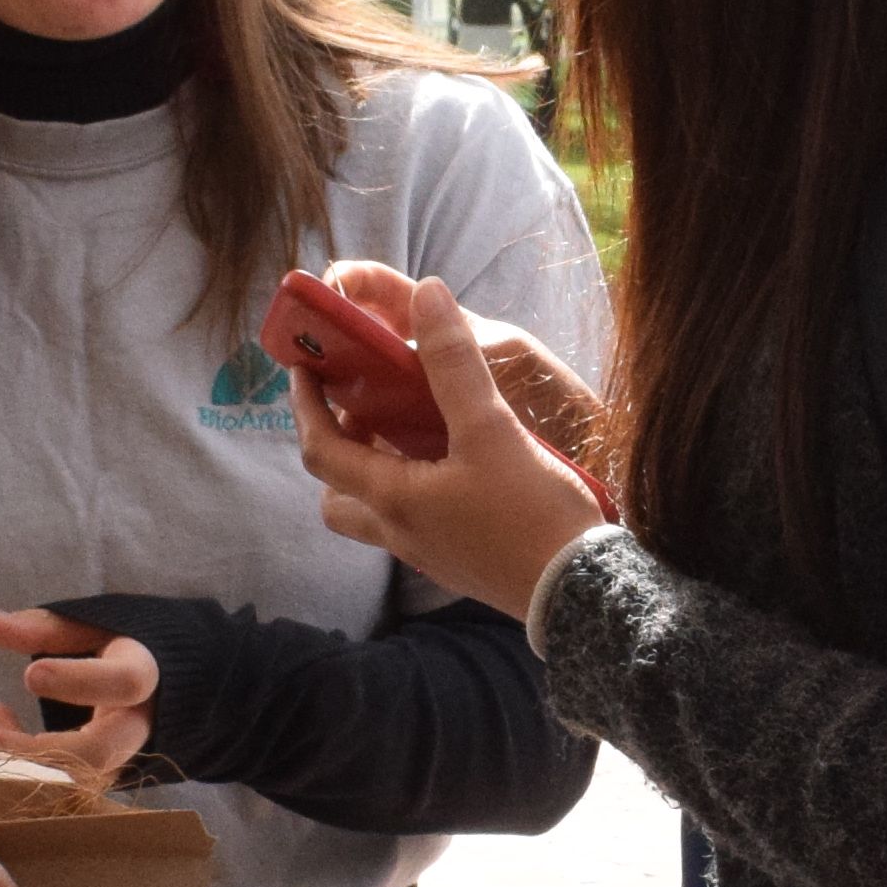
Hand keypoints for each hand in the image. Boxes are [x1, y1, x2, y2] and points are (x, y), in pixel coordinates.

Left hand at [0, 607, 157, 781]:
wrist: (156, 685)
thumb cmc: (115, 647)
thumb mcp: (86, 627)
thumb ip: (40, 628)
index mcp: (143, 673)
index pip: (123, 683)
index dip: (78, 682)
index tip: (30, 676)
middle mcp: (137, 723)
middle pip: (99, 751)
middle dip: (38, 750)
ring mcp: (119, 756)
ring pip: (71, 775)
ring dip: (16, 760)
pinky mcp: (97, 774)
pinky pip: (57, 780)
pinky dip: (15, 762)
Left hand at [296, 265, 616, 620]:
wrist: (582, 591)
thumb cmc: (533, 513)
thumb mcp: (491, 428)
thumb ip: (454, 363)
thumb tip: (426, 295)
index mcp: (393, 499)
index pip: (320, 450)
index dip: (305, 406)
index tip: (306, 369)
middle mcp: (400, 533)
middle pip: (337, 495)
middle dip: (337, 450)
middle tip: (361, 411)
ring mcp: (429, 554)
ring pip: (375, 513)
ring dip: (376, 473)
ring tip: (409, 433)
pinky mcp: (460, 564)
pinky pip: (414, 525)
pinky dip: (414, 491)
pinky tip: (453, 466)